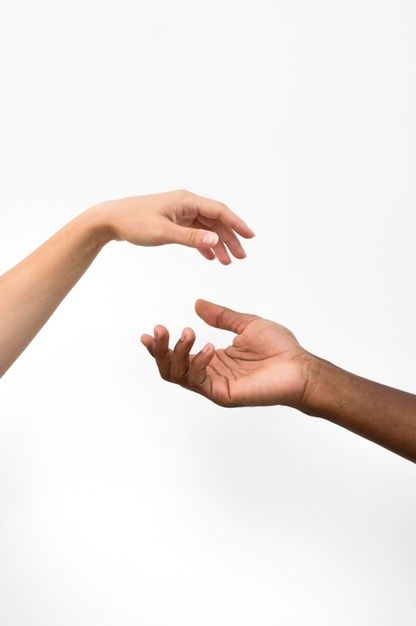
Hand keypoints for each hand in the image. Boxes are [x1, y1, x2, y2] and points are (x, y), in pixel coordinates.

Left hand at [87, 190, 253, 263]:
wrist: (110, 220)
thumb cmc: (134, 222)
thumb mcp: (164, 232)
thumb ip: (191, 238)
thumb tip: (216, 240)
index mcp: (187, 201)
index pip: (220, 211)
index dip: (237, 224)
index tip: (250, 237)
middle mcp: (186, 204)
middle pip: (216, 221)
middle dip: (230, 239)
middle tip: (241, 257)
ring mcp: (180, 212)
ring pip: (207, 228)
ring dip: (218, 244)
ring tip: (228, 262)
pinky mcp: (173, 221)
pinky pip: (195, 232)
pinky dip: (204, 244)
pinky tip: (211, 257)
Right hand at [141, 299, 315, 407]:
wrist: (300, 367)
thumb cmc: (280, 349)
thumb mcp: (246, 324)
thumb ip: (220, 316)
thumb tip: (197, 304)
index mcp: (213, 359)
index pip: (178, 355)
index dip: (162, 345)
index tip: (153, 330)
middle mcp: (211, 373)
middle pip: (171, 368)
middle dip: (160, 349)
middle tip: (160, 330)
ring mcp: (216, 385)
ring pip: (179, 376)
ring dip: (176, 354)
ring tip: (187, 333)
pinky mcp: (224, 394)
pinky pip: (200, 381)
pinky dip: (198, 362)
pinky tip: (208, 347)